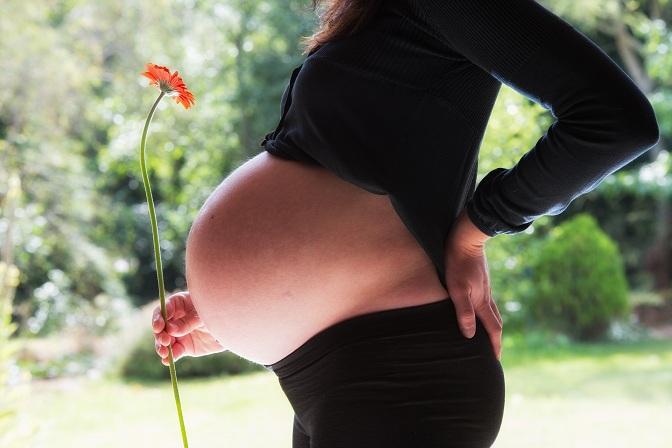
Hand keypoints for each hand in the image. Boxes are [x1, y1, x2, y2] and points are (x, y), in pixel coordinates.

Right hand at [152, 290, 226, 364]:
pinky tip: (167, 361)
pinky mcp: (184, 347)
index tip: (160, 326)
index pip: (164, 309)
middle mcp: (176, 319)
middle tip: (165, 340)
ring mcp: (179, 334)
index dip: (159, 317)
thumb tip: (171, 330)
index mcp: (180, 304)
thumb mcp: (205, 315)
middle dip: (160, 334)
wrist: (232, 328)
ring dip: (161, 347)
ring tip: (164, 352)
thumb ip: (189, 322)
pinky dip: (170, 357)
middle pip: (161, 326)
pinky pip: (174, 352)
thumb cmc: (218, 313)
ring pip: (164, 341)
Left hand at [443, 207, 502, 359]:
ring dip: (491, 326)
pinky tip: (478, 311)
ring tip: (486, 336)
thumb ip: (464, 311)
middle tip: (493, 353)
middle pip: (495, 322)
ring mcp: (485, 287)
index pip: (492, 328)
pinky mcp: (480, 280)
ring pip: (491, 311)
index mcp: (482, 301)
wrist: (466, 238)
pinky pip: (486, 302)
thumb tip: (471, 335)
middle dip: (496, 339)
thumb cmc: (457, 263)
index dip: (494, 345)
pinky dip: (485, 313)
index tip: (495, 360)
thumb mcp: (457, 289)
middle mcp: (487, 296)